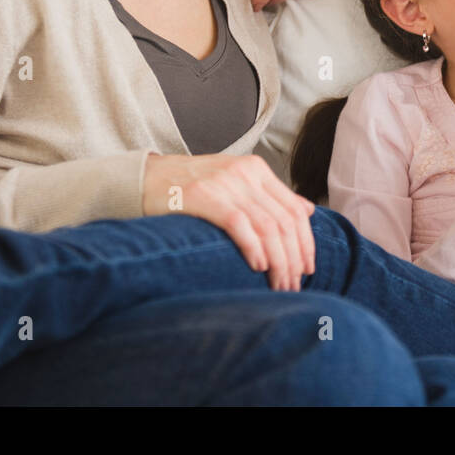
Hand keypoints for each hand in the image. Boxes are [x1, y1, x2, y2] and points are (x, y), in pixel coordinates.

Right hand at [142, 152, 316, 290]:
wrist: (145, 178)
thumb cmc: (191, 188)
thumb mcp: (235, 184)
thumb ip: (270, 196)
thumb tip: (308, 211)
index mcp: (256, 169)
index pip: (294, 208)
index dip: (306, 241)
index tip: (308, 267)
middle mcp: (245, 173)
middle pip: (284, 220)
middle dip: (294, 257)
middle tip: (294, 284)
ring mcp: (225, 183)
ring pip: (267, 226)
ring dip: (278, 261)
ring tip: (279, 284)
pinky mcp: (204, 195)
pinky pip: (239, 224)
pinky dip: (253, 248)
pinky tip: (258, 267)